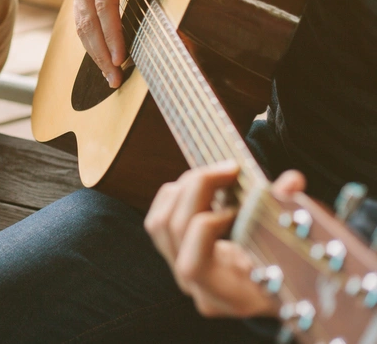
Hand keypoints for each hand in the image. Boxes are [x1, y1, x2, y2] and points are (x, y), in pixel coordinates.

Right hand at [71, 0, 168, 87]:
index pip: (105, 4)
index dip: (112, 33)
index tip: (121, 56)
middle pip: (88, 20)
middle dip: (101, 51)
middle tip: (114, 77)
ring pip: (80, 24)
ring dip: (93, 52)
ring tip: (108, 75)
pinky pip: (79, 19)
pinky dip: (88, 41)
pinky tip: (100, 57)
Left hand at [144, 162, 306, 317]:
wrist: (285, 291)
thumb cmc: (299, 270)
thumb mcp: (306, 249)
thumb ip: (296, 215)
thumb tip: (290, 182)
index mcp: (229, 296)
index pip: (193, 265)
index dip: (205, 228)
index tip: (236, 208)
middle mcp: (198, 287)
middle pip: (172, 231)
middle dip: (197, 190)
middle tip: (230, 169)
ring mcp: (182, 272)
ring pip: (159, 222)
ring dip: (185, 188)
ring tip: (219, 175)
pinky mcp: (176, 254)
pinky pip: (158, 218)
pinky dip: (177, 194)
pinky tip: (206, 186)